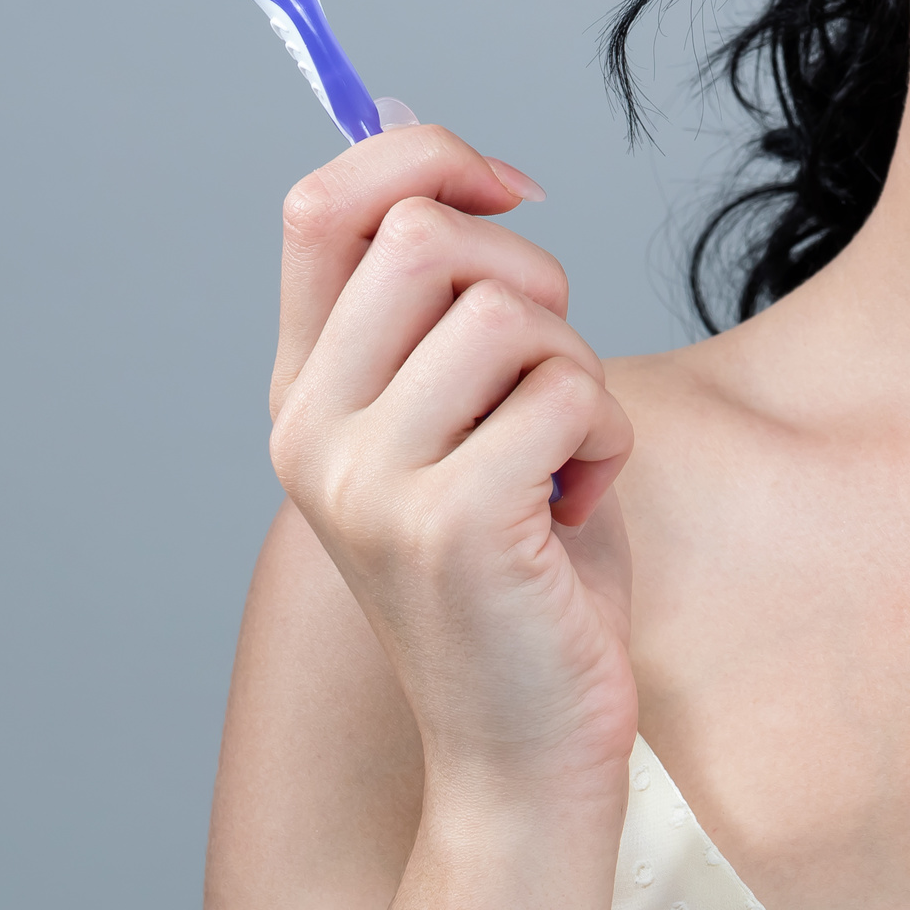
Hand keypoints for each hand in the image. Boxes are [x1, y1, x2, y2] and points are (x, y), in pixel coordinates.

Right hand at [269, 125, 636, 798]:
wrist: (524, 751)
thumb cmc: (521, 573)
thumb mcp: (462, 418)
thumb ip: (442, 308)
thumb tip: (457, 165)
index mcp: (303, 394)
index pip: (320, 207)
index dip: (423, 158)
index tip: (508, 190)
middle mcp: (311, 432)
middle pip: (424, 237)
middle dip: (530, 276)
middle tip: (552, 368)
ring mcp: (370, 481)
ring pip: (509, 313)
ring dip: (578, 370)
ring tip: (566, 454)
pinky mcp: (450, 523)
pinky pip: (565, 393)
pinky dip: (606, 436)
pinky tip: (578, 504)